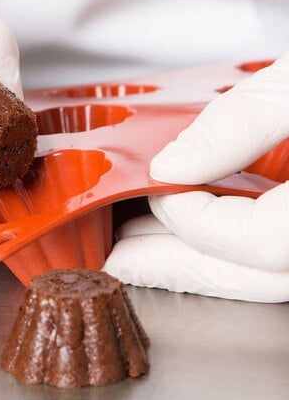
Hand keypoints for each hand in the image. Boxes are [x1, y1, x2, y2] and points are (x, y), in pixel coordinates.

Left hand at [104, 54, 288, 301]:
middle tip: (126, 259)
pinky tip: (201, 229)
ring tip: (149, 250)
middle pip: (263, 276)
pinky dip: (236, 243)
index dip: (197, 219)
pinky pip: (282, 249)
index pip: (263, 242)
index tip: (158, 187)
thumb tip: (173, 164)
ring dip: (206, 261)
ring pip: (275, 272)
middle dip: (184, 266)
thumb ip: (240, 124)